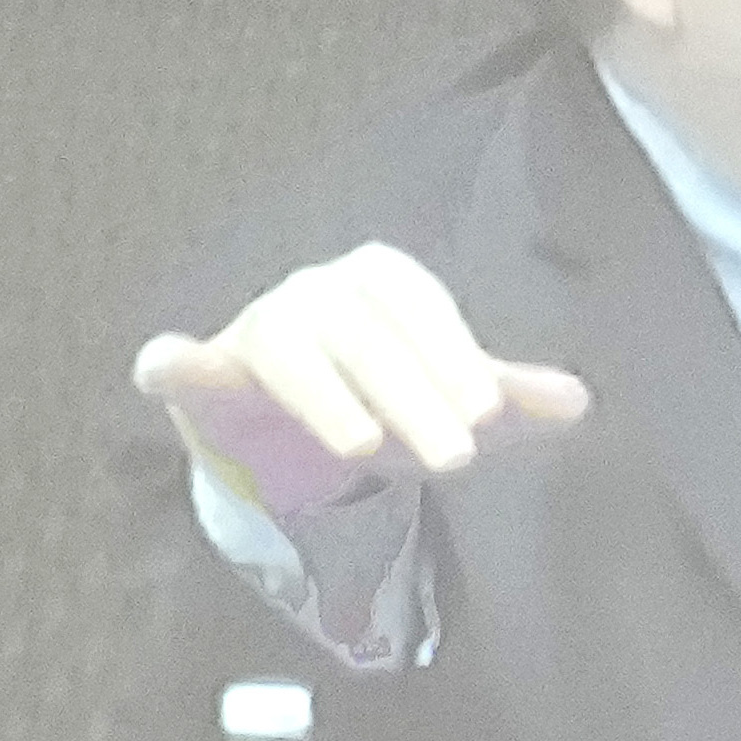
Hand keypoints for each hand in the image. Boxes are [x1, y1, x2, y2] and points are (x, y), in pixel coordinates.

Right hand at [136, 243, 589, 501]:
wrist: (294, 416)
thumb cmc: (382, 393)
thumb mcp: (448, 398)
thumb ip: (508, 398)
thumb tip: (580, 401)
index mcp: (378, 282)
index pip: (419, 309)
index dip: (454, 357)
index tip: (491, 413)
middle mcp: (317, 292)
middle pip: (364, 335)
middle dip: (411, 395)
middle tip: (456, 457)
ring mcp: (259, 326)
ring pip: (287, 349)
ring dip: (324, 396)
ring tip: (361, 447)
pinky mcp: (207, 367)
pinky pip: (182, 360)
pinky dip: (170, 362)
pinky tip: (161, 369)